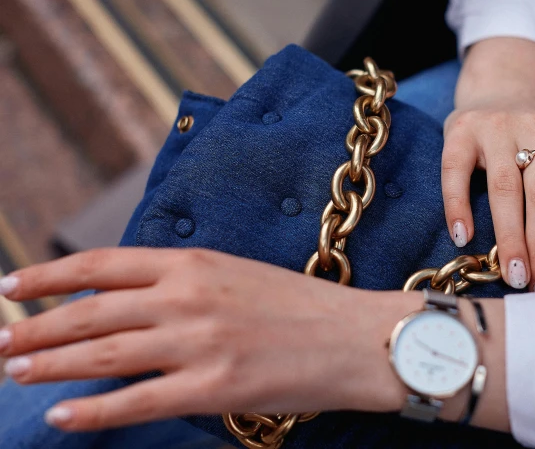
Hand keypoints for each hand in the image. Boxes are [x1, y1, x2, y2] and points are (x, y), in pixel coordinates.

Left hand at [0, 248, 412, 430]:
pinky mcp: (214, 389)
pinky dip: (92, 411)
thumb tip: (126, 301)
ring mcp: (198, 344)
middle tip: (1, 342)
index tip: (12, 288)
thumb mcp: (236, 275)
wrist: (356, 336)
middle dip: (36, 328)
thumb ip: (182, 282)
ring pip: (103, 356)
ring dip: (49, 365)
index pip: (102, 265)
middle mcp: (188, 298)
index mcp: (194, 262)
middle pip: (90, 313)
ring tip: (13, 372)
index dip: (49, 276)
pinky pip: (137, 402)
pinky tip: (60, 415)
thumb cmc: (300, 305)